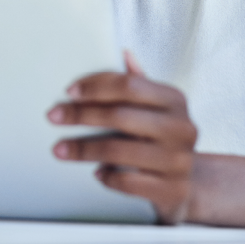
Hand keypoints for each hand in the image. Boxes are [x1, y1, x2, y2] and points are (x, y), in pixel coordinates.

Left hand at [46, 51, 197, 223]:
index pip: (130, 85)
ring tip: (60, 149)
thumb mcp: (158, 109)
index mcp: (175, 100)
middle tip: (54, 116)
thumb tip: (124, 54)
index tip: (69, 92)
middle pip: (120, 115)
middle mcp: (181, 128)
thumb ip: (140, 83)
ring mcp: (178, 160)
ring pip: (118, 151)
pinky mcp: (171, 190)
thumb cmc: (164, 140)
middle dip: (81, 115)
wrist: (190, 184)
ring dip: (83, 149)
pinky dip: (106, 176)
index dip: (96, 86)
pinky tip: (96, 172)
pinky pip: (127, 182)